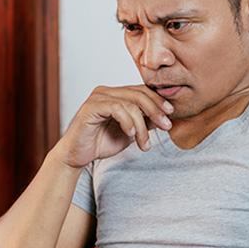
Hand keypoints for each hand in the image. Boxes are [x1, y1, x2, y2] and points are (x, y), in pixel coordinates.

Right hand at [56, 85, 174, 168]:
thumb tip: (165, 117)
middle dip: (156, 110)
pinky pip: (116, 108)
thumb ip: (145, 122)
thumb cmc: (100, 143)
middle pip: (139, 94)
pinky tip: (131, 134)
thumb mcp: (130, 133)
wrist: (78, 156)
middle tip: (166, 126)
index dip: (159, 101)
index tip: (170, 115)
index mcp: (116, 94)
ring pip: (130, 103)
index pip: (142, 91)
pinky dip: (128, 121)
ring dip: (142, 125)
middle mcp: (106, 92)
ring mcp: (98, 97)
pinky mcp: (91, 107)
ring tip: (144, 143)